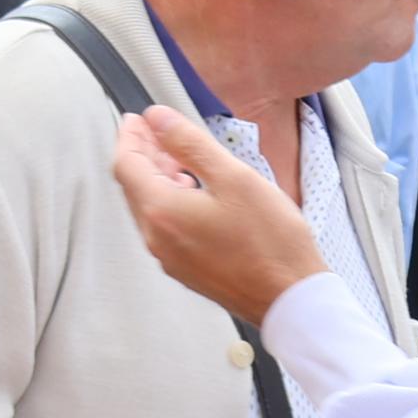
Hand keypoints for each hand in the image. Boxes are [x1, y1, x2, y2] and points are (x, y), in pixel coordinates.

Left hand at [109, 109, 324, 326]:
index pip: (126, 165)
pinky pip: (164, 226)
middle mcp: (154, 237)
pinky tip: (193, 192)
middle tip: (156, 133)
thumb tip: (156, 118)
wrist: (291, 298)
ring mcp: (167, 256)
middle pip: (133, 186)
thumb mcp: (233, 177)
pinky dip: (169, 201)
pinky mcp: (184, 268)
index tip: (136, 119)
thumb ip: (189, 144)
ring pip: (149, 207)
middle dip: (142, 155)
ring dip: (156, 178)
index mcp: (160, 212)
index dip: (129, 137)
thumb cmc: (271, 239)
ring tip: (177, 158)